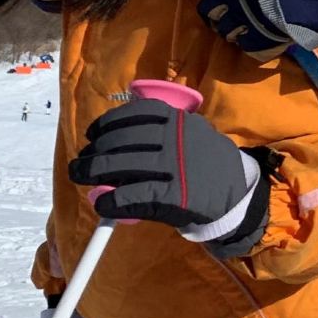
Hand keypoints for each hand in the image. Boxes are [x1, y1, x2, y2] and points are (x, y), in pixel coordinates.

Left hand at [70, 101, 270, 251]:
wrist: (237, 194)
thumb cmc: (206, 164)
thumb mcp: (193, 135)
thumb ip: (164, 130)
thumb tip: (115, 138)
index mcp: (179, 120)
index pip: (136, 115)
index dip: (108, 123)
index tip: (93, 134)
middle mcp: (175, 140)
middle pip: (122, 141)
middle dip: (95, 151)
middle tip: (80, 163)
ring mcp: (174, 168)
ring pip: (122, 166)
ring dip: (93, 170)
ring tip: (80, 175)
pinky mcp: (174, 196)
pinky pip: (134, 196)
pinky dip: (112, 200)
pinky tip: (102, 203)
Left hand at [190, 0, 317, 61]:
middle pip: (207, 2)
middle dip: (215, 1)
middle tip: (228, 0)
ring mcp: (242, 16)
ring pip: (221, 26)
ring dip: (227, 22)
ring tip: (240, 19)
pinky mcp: (258, 38)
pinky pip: (241, 42)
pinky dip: (244, 38)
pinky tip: (252, 32)